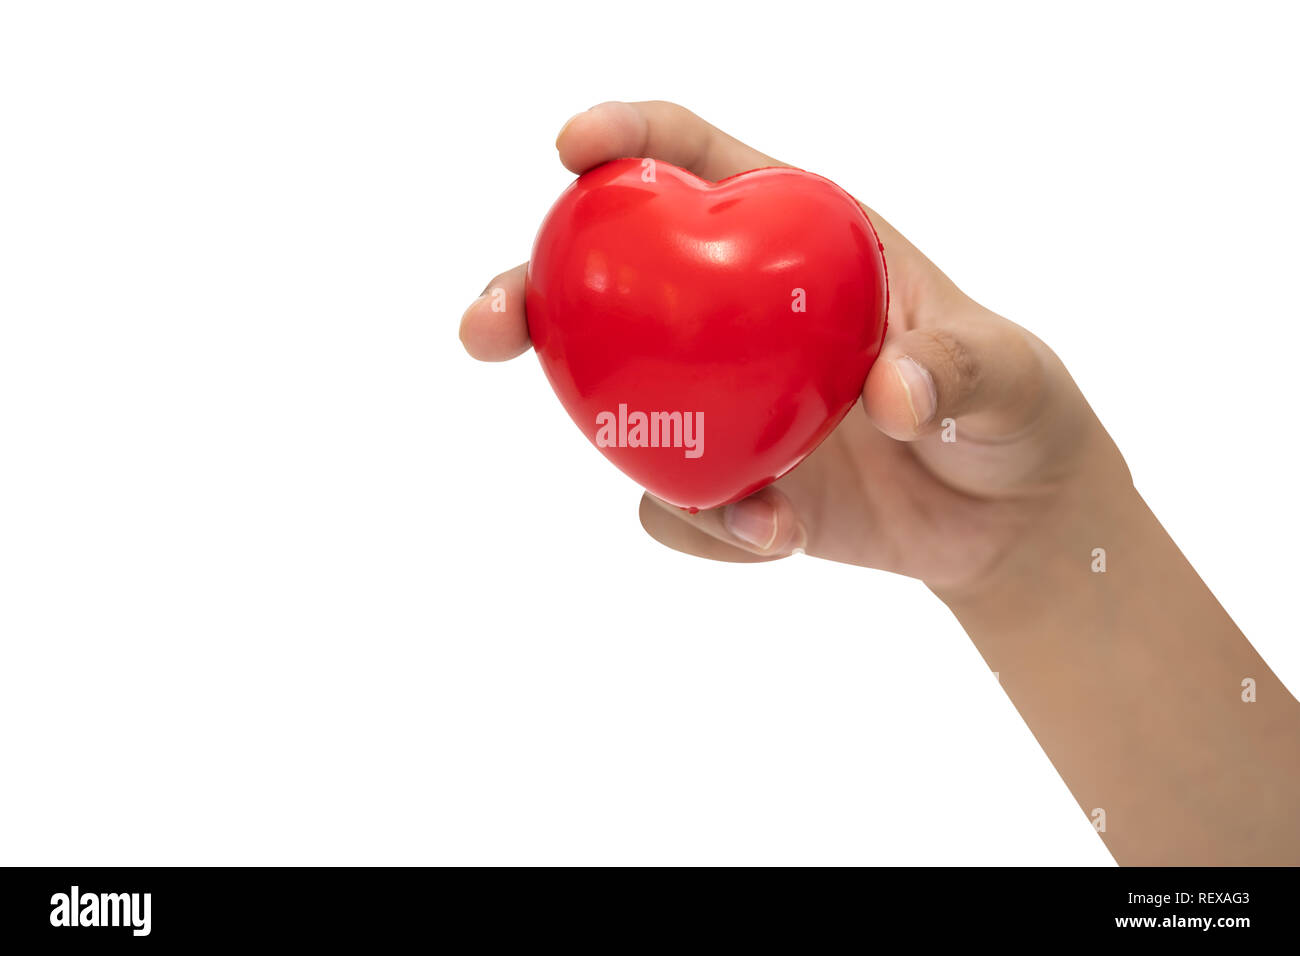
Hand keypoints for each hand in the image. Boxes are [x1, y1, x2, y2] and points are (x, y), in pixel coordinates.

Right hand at [459, 100, 1127, 600]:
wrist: (1002, 519)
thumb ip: (962, 370)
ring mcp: (718, 397)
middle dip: (528, 291)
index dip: (624, 138)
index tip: (572, 147)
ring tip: (753, 517)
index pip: (691, 161)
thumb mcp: (1011, 379)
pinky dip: (707, 530)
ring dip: (635, 454)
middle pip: (603, 281)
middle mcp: (733, 312)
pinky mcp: (721, 476)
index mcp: (793, 240)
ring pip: (615, 402)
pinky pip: (671, 504)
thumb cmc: (1013, 411)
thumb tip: (893, 393)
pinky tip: (777, 539)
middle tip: (492, 325)